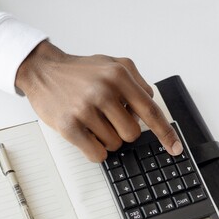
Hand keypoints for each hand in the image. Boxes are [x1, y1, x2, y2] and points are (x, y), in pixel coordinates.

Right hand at [15, 40, 182, 161]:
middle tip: (108, 120)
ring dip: (106, 139)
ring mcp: (85, 109)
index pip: (151, 110)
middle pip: (132, 134)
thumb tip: (148, 111)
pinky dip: (96, 150)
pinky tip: (87, 136)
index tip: (175, 147)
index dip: (165, 133)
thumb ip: (135, 84)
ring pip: (114, 145)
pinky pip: (97, 154)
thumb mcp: (112, 65)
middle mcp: (104, 90)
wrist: (43, 71)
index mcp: (119, 75)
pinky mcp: (70, 126)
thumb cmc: (79, 73)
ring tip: (92, 122)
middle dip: (123, 132)